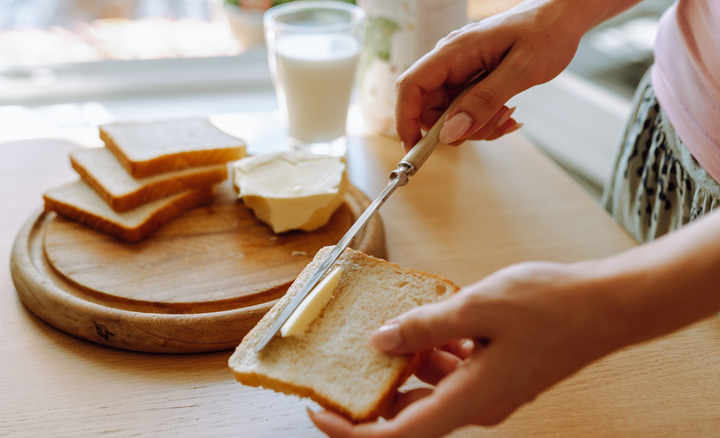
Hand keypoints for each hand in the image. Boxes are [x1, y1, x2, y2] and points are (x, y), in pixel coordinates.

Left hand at [309, 261, 622, 437]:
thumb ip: (423, 327)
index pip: (397, 435)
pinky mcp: (498, 374)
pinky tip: (434, 322)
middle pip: (409, 411)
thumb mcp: (475, 307)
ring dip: (407, 363)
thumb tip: (380, 341)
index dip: (351, 432)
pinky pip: (452, 372)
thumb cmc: (552, 306)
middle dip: (375, 388)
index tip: (318, 412)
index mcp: (470, 399)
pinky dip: (434, 352)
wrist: (607, 305)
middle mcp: (478, 404)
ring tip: (396, 326)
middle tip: (350, 357)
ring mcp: (490, 391)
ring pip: (431, 387)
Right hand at [395, 0, 586, 149]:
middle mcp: (450, 61)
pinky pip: (466, 110)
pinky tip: (507, 113)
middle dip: (455, 127)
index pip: (411, 87)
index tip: (414, 148)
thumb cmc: (546, 32)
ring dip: (476, 125)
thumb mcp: (521, 70)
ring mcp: (459, 71)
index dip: (405, 120)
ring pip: (449, 114)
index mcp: (454, 52)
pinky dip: (484, 120)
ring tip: (508, 114)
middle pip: (429, 107)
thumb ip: (484, 101)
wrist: (562, 16)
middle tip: (492, 126)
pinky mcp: (471, 79)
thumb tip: (450, 133)